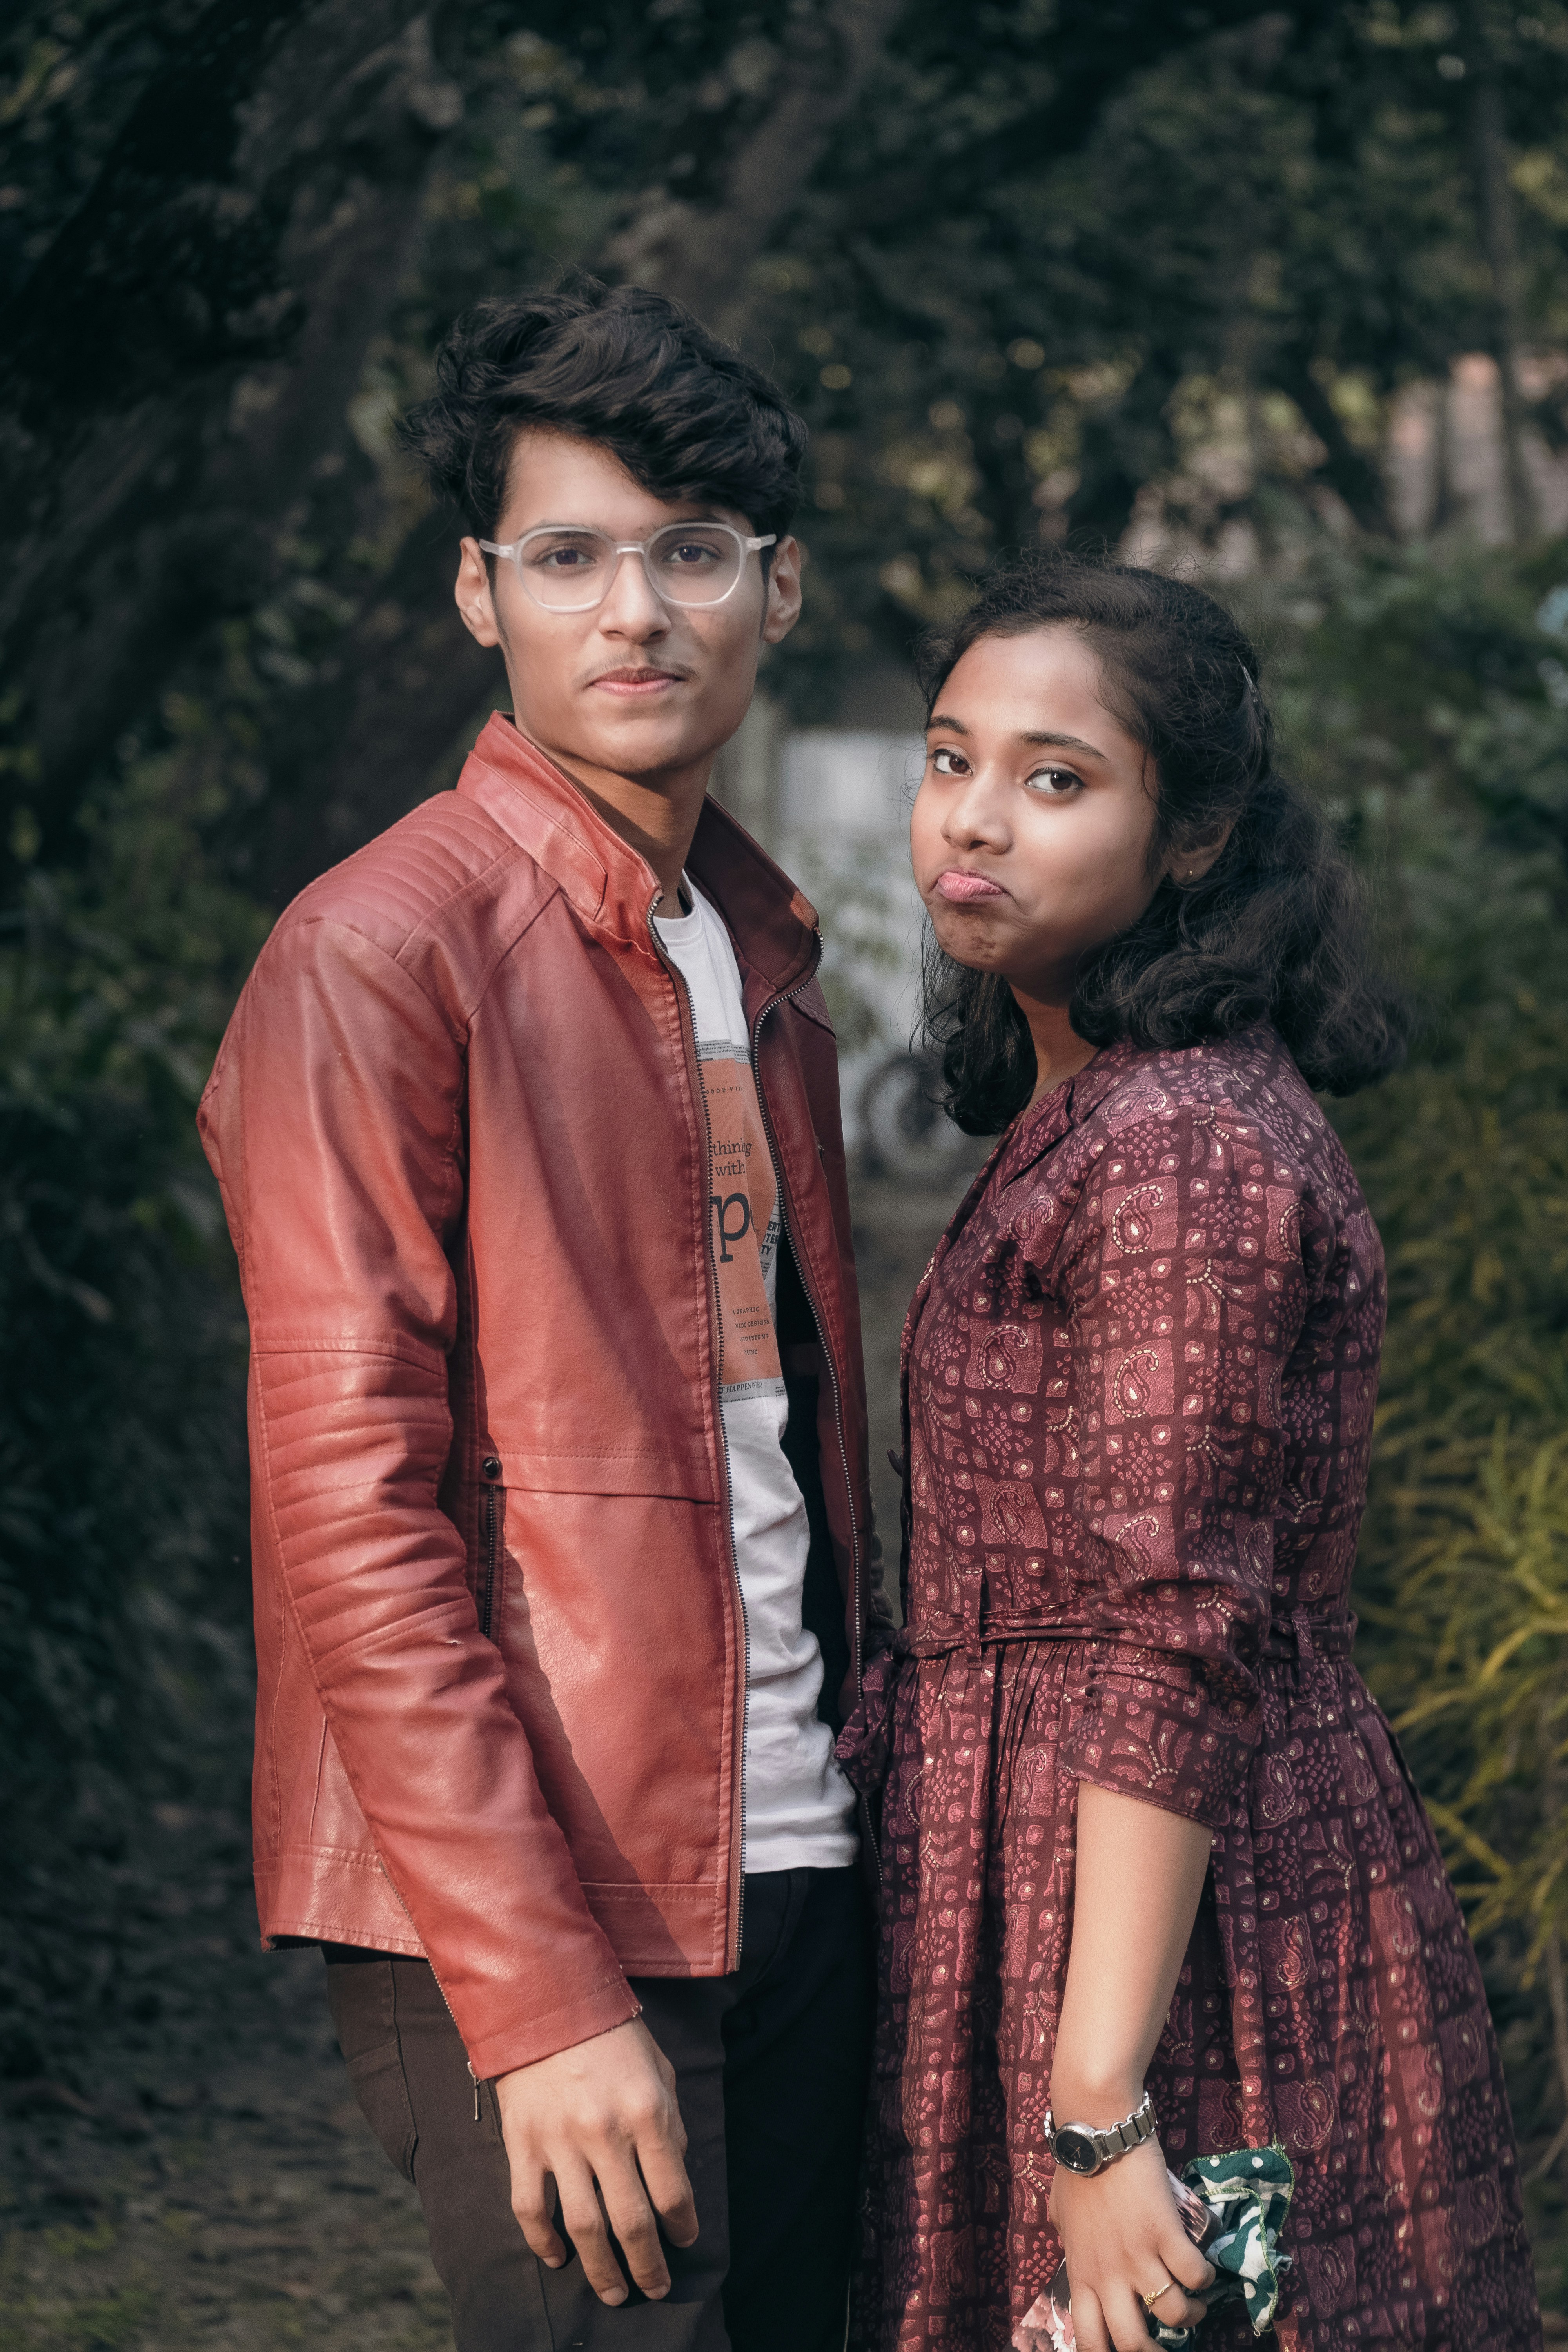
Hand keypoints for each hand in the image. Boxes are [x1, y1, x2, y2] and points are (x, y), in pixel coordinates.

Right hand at [494, 2017, 697, 2304]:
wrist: (546, 2001)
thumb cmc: (611, 2035)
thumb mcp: (658, 2069)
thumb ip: (670, 2123)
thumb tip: (676, 2174)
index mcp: (646, 2112)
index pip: (672, 2191)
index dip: (682, 2226)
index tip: (685, 2241)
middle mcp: (605, 2133)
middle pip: (632, 2222)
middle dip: (648, 2265)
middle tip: (656, 2288)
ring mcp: (560, 2142)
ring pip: (584, 2228)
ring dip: (602, 2271)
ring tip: (615, 2294)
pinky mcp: (522, 2144)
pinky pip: (530, 2209)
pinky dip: (542, 2242)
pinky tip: (558, 2260)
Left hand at [1048, 2134, 1214, 2351]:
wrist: (1098, 2133)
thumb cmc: (1078, 2170)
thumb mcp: (1061, 2213)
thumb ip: (1067, 2235)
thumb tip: (1068, 2240)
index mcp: (1081, 2273)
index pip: (1088, 2338)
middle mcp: (1109, 2275)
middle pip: (1132, 2342)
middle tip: (1167, 2346)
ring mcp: (1138, 2256)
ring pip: (1173, 2313)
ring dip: (1190, 2315)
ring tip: (1194, 2305)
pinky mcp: (1165, 2234)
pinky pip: (1195, 2275)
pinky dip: (1205, 2280)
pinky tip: (1204, 2272)